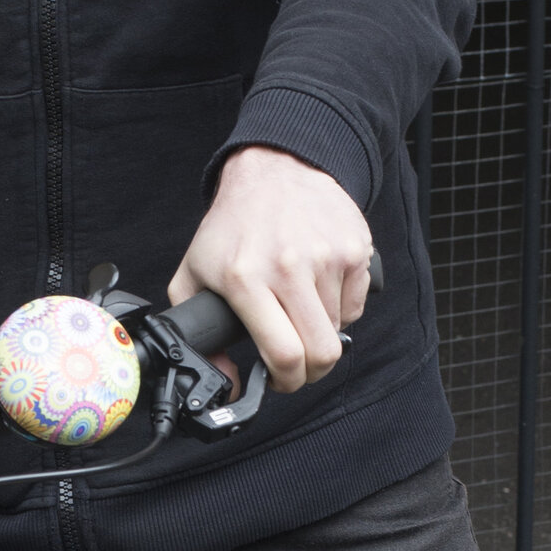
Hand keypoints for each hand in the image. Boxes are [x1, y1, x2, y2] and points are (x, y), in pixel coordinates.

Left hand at [168, 146, 375, 393]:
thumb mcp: (194, 274)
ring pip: (339, 331)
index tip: (278, 380)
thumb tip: (227, 381)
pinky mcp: (355, 249)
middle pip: (321, 352)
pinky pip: (356, 305)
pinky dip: (341, 308)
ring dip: (321, 332)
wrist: (275, 168)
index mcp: (245, 279)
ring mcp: (327, 257)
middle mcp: (289, 267)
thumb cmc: (233, 226)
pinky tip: (319, 288)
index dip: (286, 381)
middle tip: (297, 364)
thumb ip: (198, 333)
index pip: (284, 354)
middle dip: (311, 372)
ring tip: (300, 309)